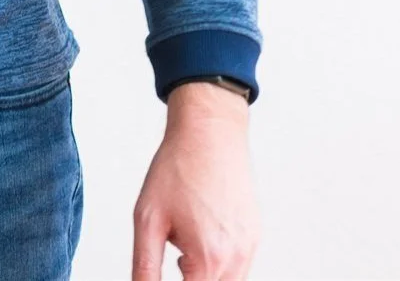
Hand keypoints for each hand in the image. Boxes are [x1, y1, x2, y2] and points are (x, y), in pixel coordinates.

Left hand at [131, 82, 259, 280]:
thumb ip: (145, 265)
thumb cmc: (177, 168)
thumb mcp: (147, 217)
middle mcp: (236, 260)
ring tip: (185, 235)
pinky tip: (201, 227)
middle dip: (190, 276)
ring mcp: (250, 248)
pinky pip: (238, 266)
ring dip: (203, 273)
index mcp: (208, 259)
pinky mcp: (254, 236)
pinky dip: (217, 260)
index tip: (171, 263)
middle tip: (176, 249)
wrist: (209, 132)